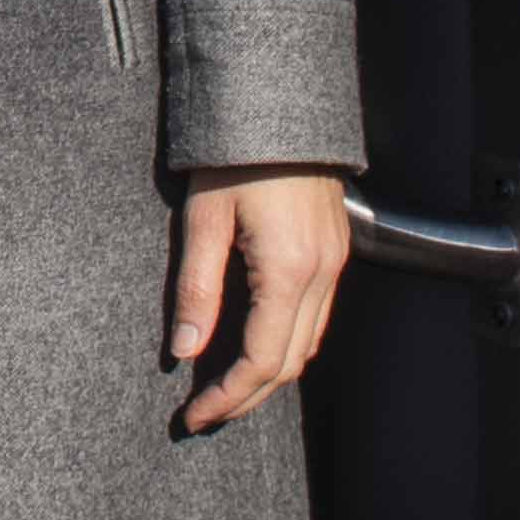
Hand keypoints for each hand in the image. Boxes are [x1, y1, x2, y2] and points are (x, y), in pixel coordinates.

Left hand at [170, 170, 349, 433]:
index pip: (261, 361)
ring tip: (227, 388)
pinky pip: (317, 316)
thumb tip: (184, 351)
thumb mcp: (203, 221)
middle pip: (290, 363)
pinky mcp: (335, 250)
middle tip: (206, 413)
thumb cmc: (234, 156)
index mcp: (289, 271)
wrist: (280, 103)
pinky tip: (257, 344)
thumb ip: (196, 290)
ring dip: (270, 374)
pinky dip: (288, 343)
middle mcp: (322, 274)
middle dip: (248, 397)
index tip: (194, 416)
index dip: (227, 398)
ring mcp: (335, 262)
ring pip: (309, 344)